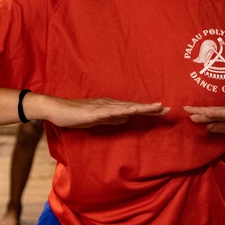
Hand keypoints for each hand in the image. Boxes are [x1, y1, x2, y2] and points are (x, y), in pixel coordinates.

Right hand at [41, 96, 168, 128]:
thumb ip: (111, 119)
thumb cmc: (74, 115)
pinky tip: (132, 111)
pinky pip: (111, 112)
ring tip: (156, 108)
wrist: (56, 109)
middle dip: (151, 108)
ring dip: (142, 107)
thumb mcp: (97, 119)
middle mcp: (109, 104)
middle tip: (168, 109)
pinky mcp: (94, 112)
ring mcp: (102, 107)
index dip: (148, 109)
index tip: (162, 110)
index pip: (133, 108)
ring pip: (126, 107)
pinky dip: (123, 111)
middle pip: (134, 106)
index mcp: (110, 107)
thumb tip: (126, 118)